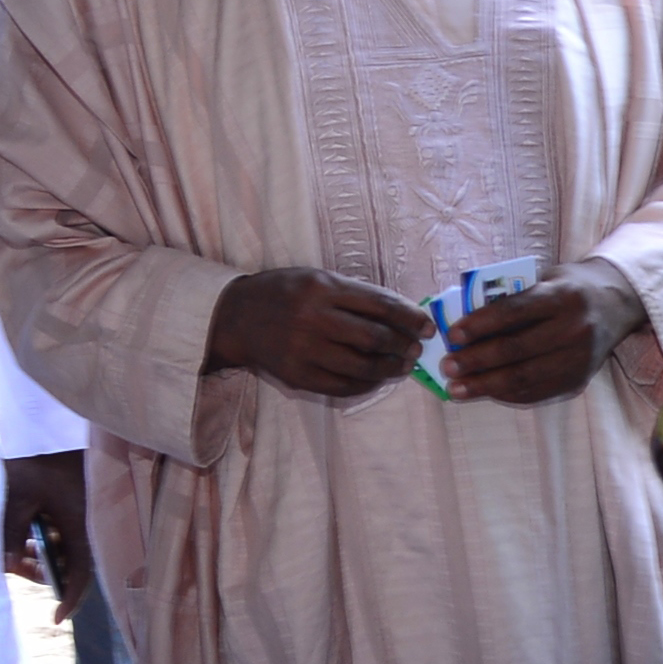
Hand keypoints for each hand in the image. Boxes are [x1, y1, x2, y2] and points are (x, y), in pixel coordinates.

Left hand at [1, 447, 94, 614]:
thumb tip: (4, 568)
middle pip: (70, 562)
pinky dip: (44, 536)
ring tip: (14, 546)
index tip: (54, 617)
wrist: (44, 422)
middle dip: (42, 571)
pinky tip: (24, 529)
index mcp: (79, 523)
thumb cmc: (33, 459)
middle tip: (14, 566)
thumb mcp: (16, 499)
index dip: (70, 599)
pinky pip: (62, 529)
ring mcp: (81, 511)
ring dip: (41, 553)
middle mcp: (86, 521)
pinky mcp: (74, 501)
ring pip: (64, 546)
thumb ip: (10, 536)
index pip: (80, 574)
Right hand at [205, 267, 426, 396]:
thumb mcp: (315, 278)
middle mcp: (314, 318)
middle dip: (403, 345)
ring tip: (402, 366)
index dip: (409, 317)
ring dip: (390, 368)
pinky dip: (366, 384)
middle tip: (416, 349)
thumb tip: (401, 313)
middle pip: (374, 338)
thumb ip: (354, 294)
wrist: (235, 318)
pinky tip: (376, 378)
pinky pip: (342, 386)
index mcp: (322, 288)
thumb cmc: (282, 293)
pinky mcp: (298, 376)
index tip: (427, 326)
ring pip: (362, 365)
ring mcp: (305, 350)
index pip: (379, 304)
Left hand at [445, 261, 645, 404]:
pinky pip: (535, 393)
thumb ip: (511, 299)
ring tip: (456, 388)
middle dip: (476, 361)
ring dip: (484, 386)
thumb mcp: (543, 281)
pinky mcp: (577, 381)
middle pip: (516, 350)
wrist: (614, 306)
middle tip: (448, 366)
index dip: (480, 325)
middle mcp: (574, 328)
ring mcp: (578, 359)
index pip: (514, 312)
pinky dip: (505, 394)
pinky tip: (483, 392)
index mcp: (562, 296)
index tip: (453, 334)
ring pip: (523, 378)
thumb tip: (464, 327)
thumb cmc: (567, 289)